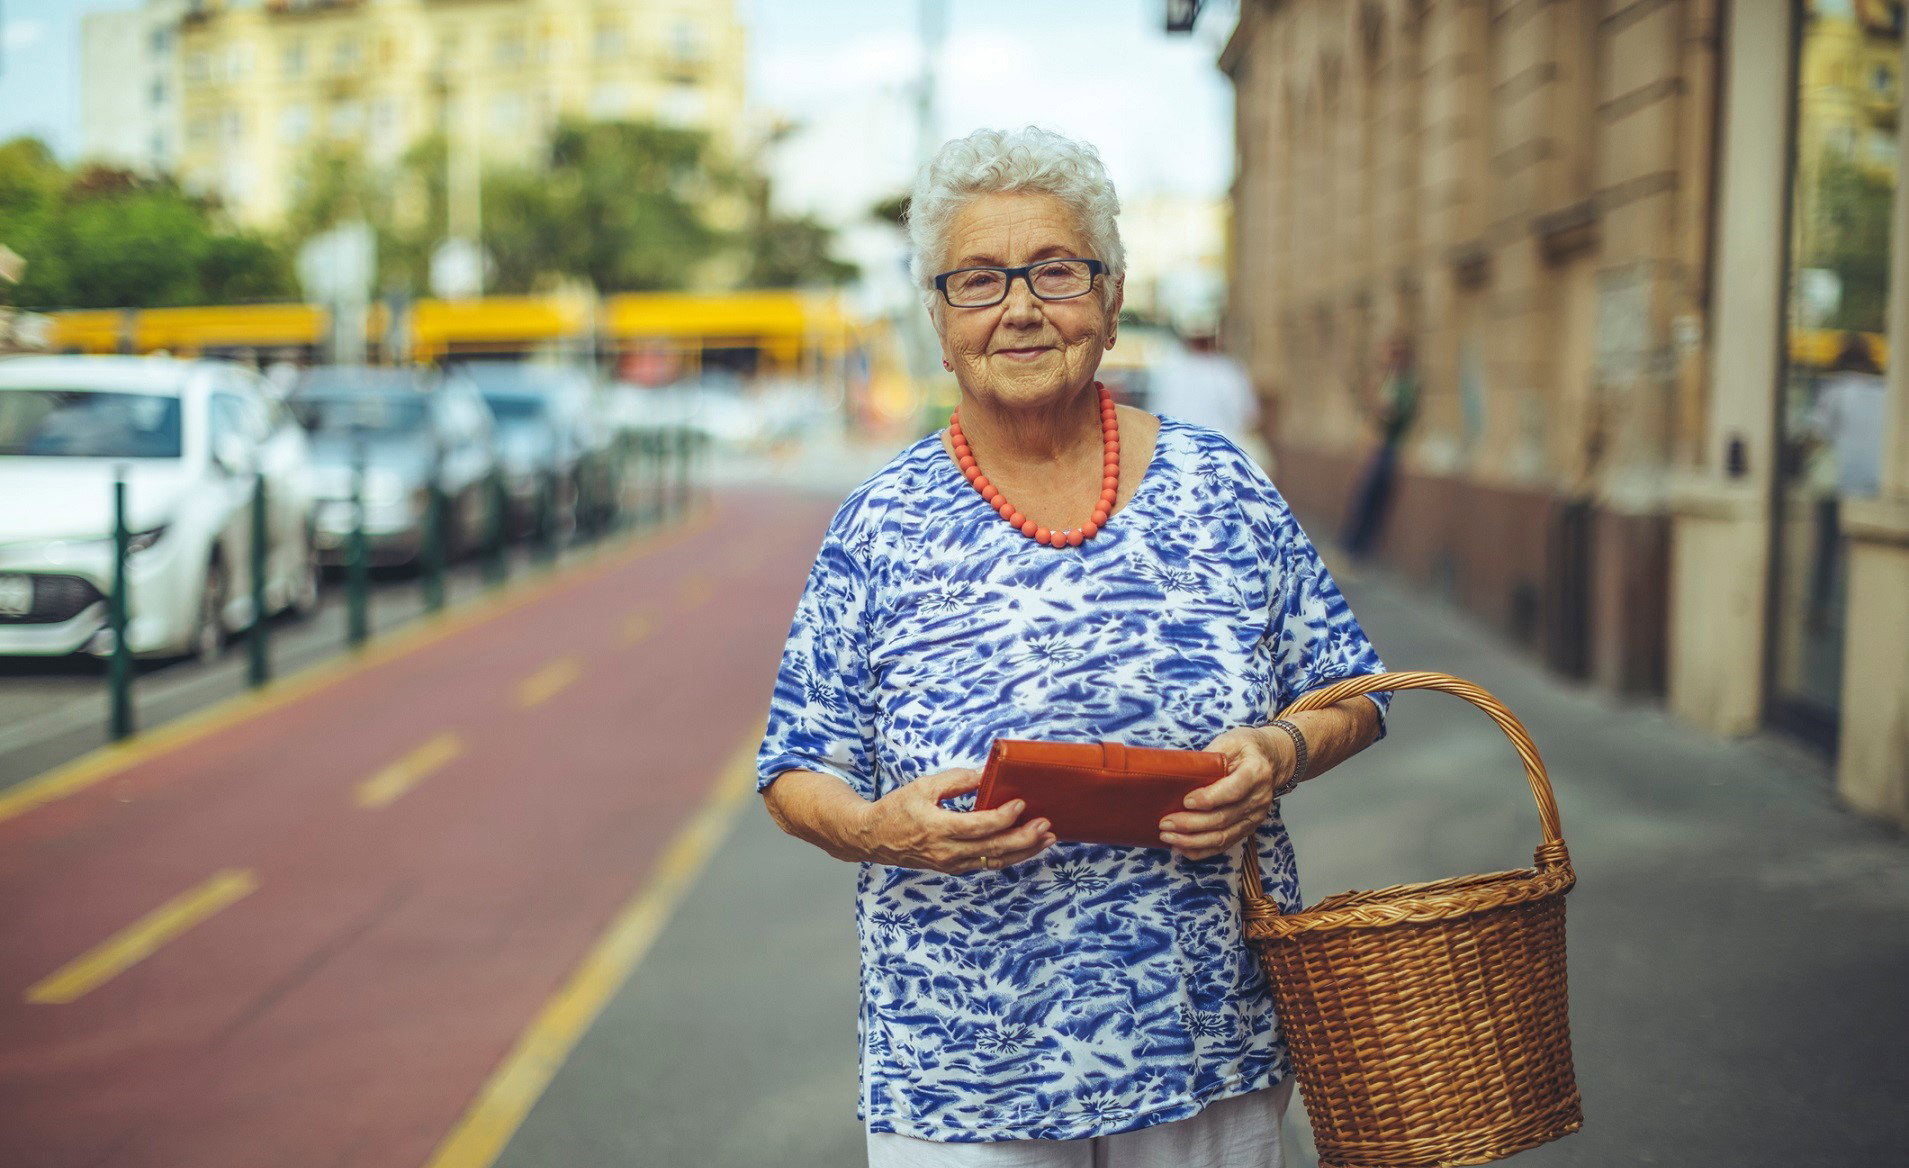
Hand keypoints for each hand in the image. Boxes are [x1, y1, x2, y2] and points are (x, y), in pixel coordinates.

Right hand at [858, 767, 1057, 874]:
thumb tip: (986, 773)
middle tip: (1047, 825)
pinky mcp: (953, 868)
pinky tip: (1025, 847)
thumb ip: (956, 780)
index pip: (979, 826)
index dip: (1004, 817)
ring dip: (1024, 851)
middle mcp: (947, 852)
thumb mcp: (924, 786)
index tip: (1021, 803)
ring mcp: (951, 864)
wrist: (873, 837)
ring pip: (995, 861)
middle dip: (1025, 838)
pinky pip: (987, 864)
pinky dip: (1008, 856)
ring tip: (1047, 839)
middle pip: (994, 849)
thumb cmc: (897, 808)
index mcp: (938, 828)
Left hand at [1158, 726, 1295, 860]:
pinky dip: (1202, 849)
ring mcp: (1255, 817)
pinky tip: (1182, 847)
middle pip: (1223, 818)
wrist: (1272, 761)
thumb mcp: (1230, 741)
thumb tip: (1179, 772)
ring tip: (1168, 837)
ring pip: (1223, 836)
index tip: (1185, 801)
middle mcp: (1258, 798)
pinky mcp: (1248, 828)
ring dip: (1192, 840)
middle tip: (1165, 822)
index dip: (1209, 799)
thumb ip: (1209, 756)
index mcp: (1256, 772)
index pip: (1232, 790)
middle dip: (1191, 824)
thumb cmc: (1246, 749)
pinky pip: (1224, 844)